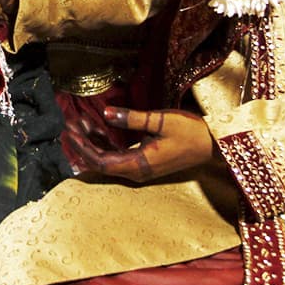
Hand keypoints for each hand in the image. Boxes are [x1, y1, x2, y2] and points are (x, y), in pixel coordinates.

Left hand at [67, 106, 214, 182]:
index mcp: (139, 165)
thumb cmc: (190, 132)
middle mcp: (137, 171)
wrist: (214, 144)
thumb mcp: (161, 121)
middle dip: (83, 144)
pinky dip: (106, 142)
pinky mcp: (145, 161)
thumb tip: (106, 113)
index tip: (70, 132)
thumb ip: (131, 119)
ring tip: (79, 122)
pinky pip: (118, 154)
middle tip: (70, 125)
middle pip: (101, 162)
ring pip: (108, 158)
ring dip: (93, 142)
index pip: (102, 162)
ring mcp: (141, 167)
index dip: (83, 149)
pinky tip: (96, 127)